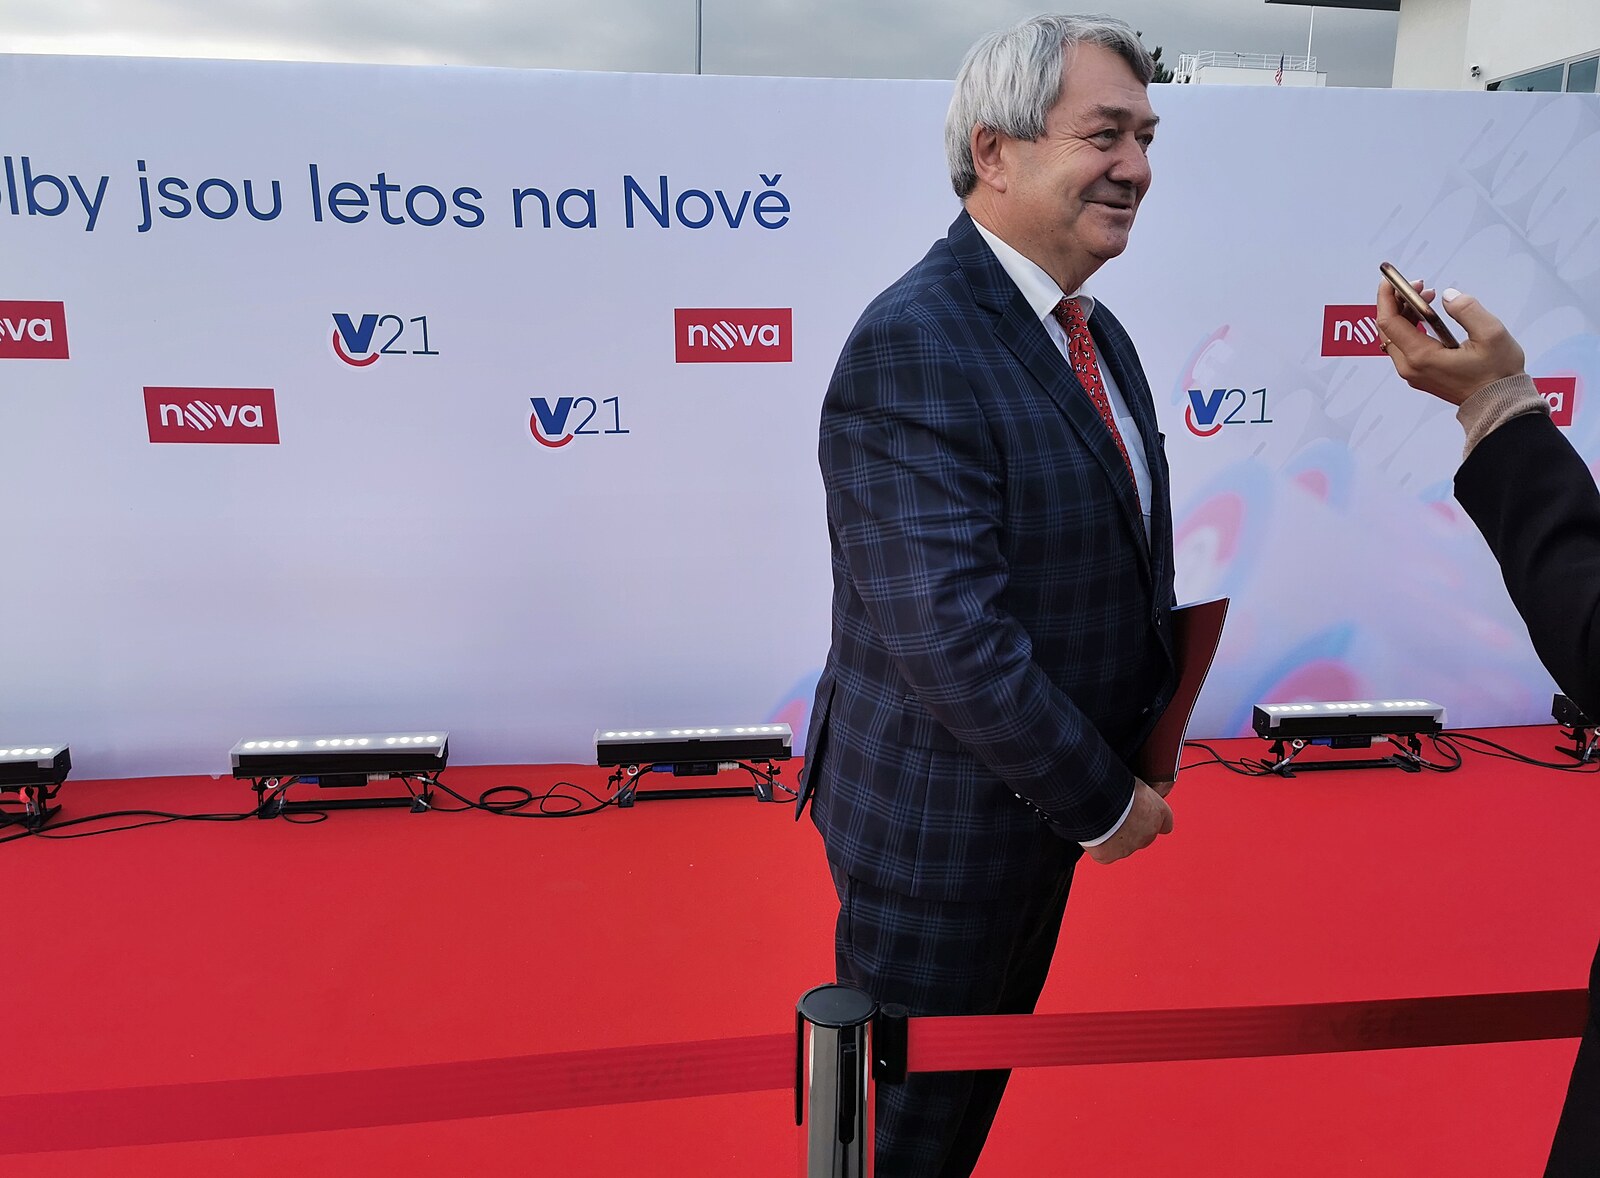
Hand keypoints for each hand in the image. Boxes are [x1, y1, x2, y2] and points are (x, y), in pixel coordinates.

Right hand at [1085, 779, 1172, 864]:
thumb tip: (1132, 786)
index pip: (1166, 822)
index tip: (1143, 812)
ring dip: (1115, 836)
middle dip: (1132, 827)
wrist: (1097, 803)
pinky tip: (1093, 832)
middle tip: (1118, 814)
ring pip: (1124, 845)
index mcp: (1159, 812)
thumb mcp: (1136, 781)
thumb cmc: (1117, 788)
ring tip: (1102, 820)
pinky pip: (1105, 852)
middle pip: (1144, 835)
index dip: (1153, 818)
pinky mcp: (1109, 855)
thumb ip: (1140, 791)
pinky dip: (1099, 845)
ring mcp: (1129, 847)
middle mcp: (1148, 833)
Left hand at [1375, 282, 1524, 405]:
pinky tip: (1429, 315)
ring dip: (1406, 312)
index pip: (1389, 322)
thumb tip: (1447, 296)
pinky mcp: (1419, 374)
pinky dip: (1411, 326)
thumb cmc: (1498, 372)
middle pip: (1388, 328)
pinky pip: (1405, 345)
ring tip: (1430, 297)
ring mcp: (1412, 373)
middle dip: (1398, 301)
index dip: (1387, 296)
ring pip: (1395, 336)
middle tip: (1422, 285)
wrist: (1499, 405)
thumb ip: (1467, 310)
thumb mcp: (1491, 334)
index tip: (1392, 278)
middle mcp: (1410, 367)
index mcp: (1421, 357)